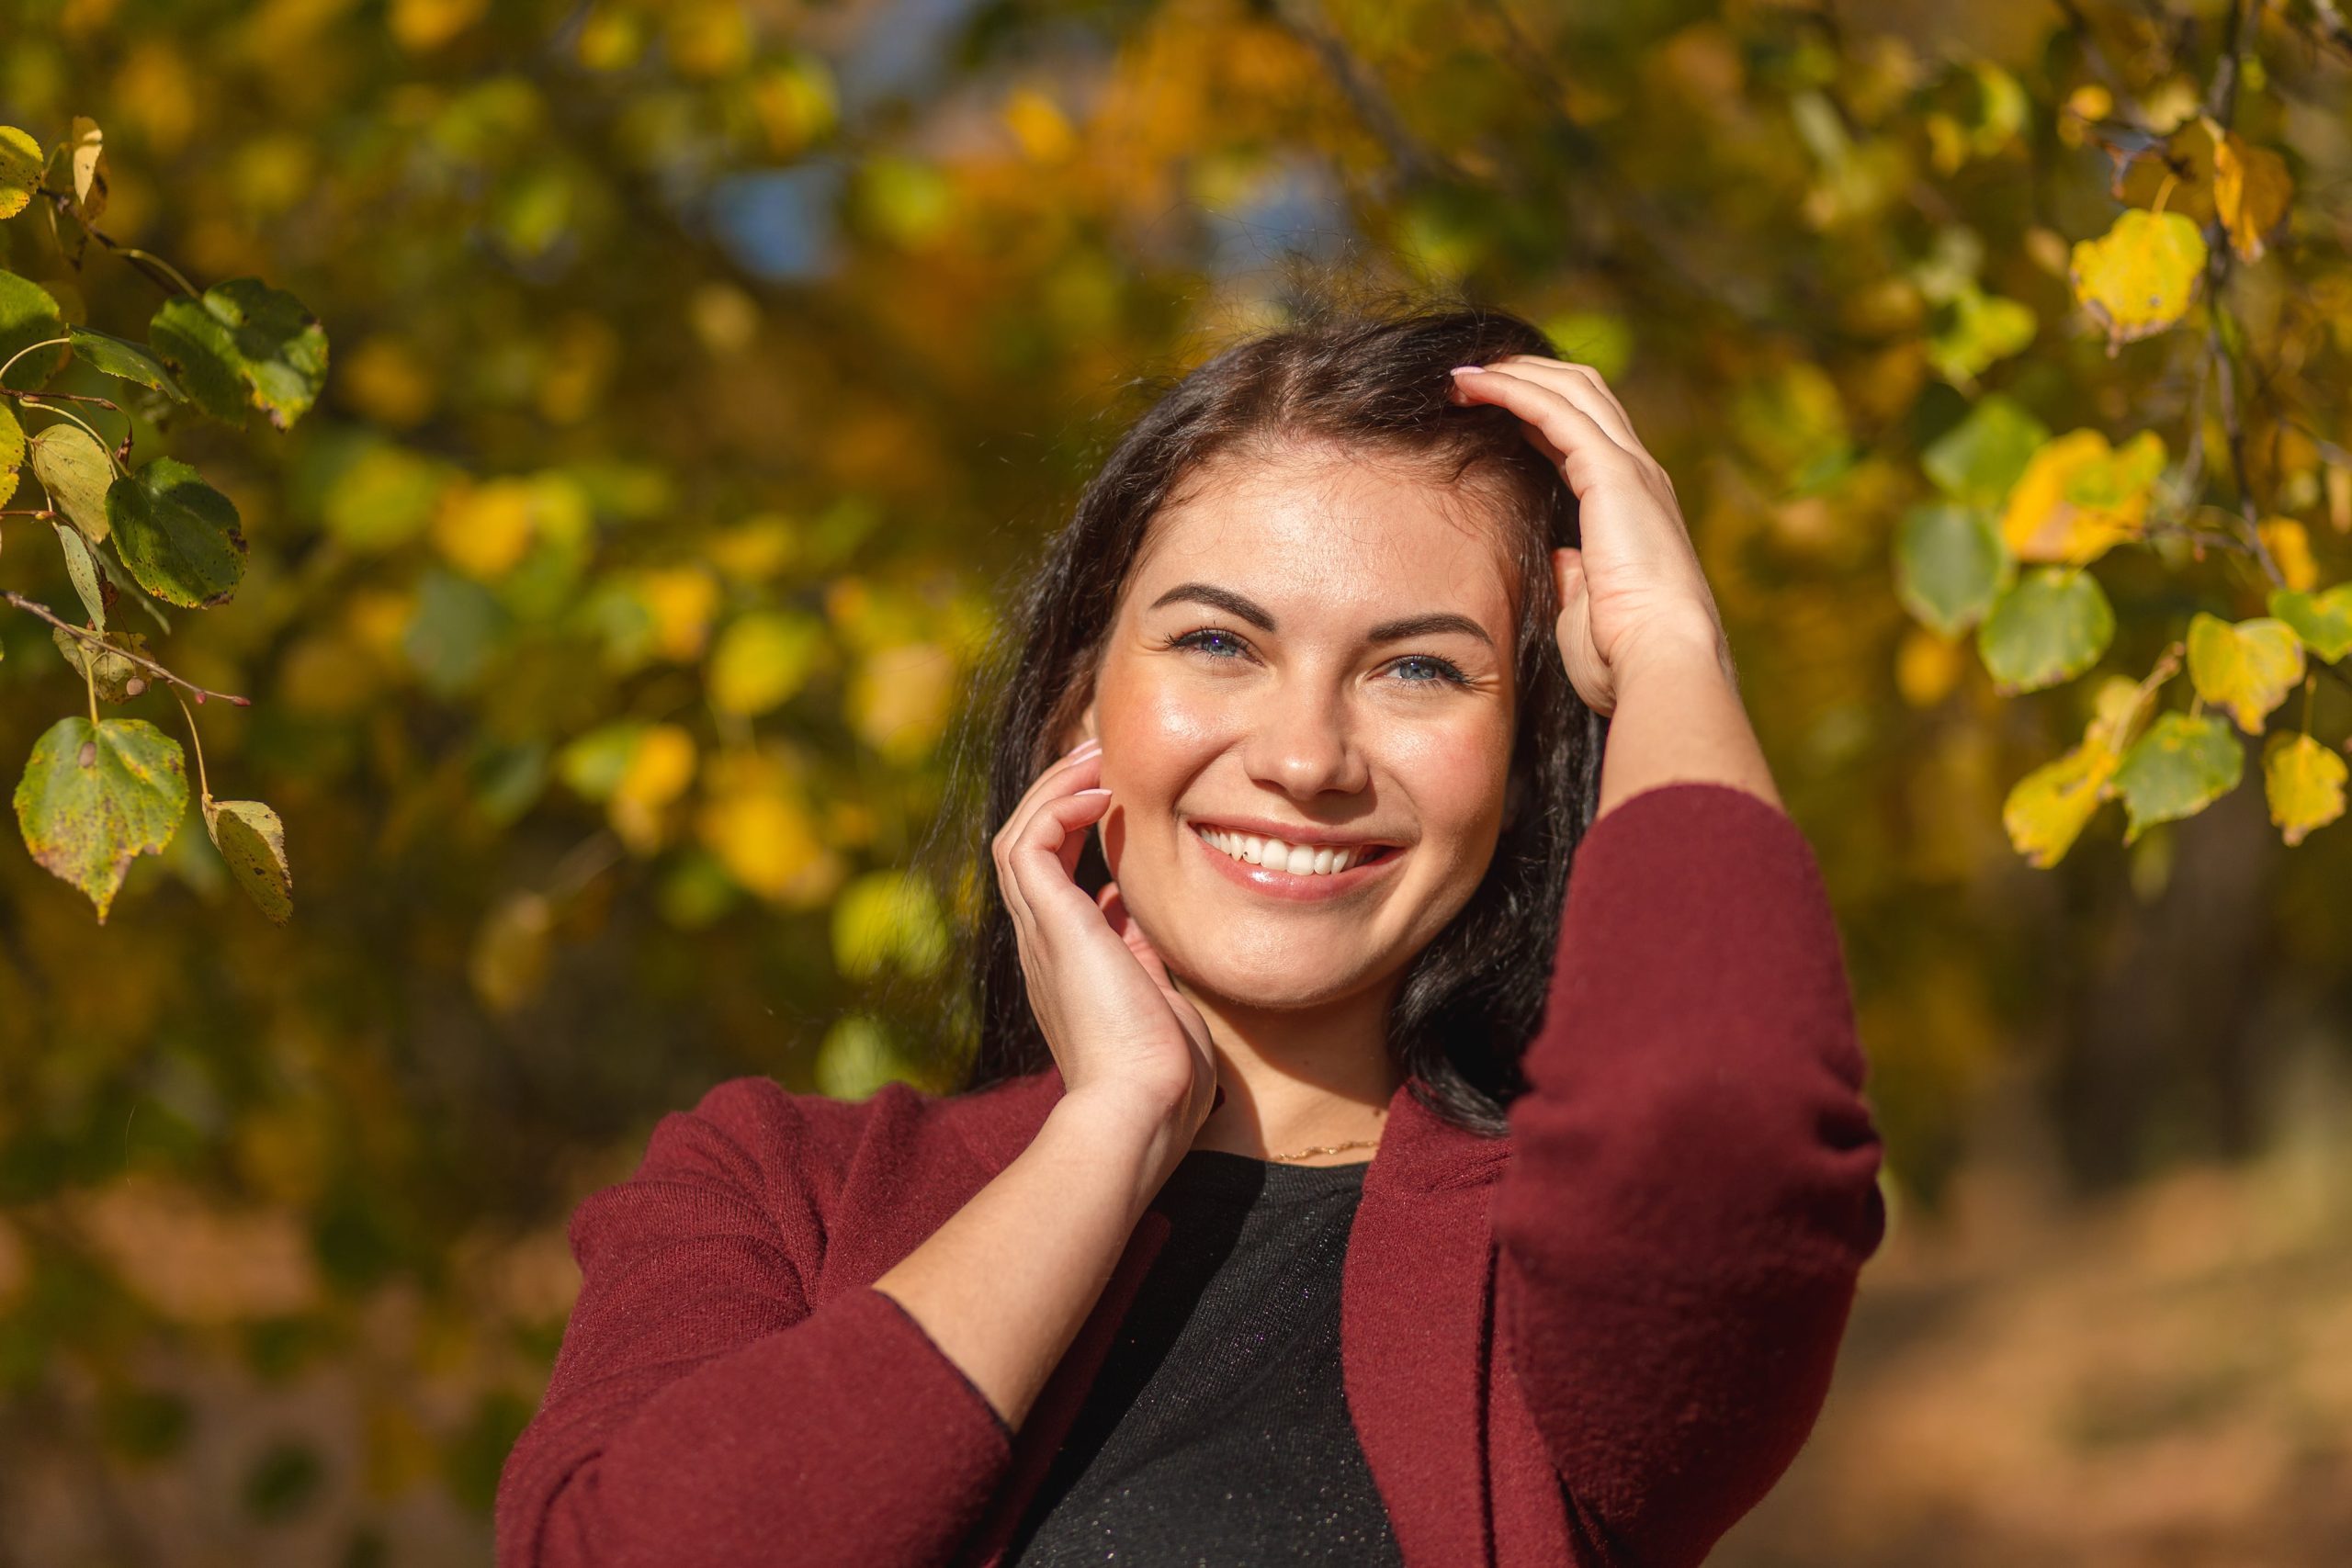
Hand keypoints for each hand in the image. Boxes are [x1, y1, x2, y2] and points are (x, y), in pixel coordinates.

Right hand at [991, 739, 1217, 1136]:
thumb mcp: (1158, 1000)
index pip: (1055, 883)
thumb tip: (1145, 925)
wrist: (1141, 1109)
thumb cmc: (1162, 1076)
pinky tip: (1100, 792)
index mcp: (1067, 964)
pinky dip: (1059, 806)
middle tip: (1100, 759)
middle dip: (1059, 796)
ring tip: (1094, 756)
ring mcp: (1040, 934)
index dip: (1077, 836)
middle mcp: (1042, 945)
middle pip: (1026, 848)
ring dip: (1054, 789)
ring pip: (1018, 835)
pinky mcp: (1050, 923)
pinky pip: (1032, 840)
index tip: (1116, 803)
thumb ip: (1147, 960)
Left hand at [1448, 356, 1733, 712]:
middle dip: (1526, 375)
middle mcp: (1639, 477)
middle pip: (1583, 395)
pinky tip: (1470, 383)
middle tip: (1467, 375)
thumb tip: (1558, 562)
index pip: (1584, 437)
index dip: (1537, 413)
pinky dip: (1511, 389)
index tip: (1486, 409)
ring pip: (1571, 390)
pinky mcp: (1613, 474)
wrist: (1661, 666)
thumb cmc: (1622, 659)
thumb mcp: (1587, 611)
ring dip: (1513, 373)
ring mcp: (1630, 470)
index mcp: (1632, 509)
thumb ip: (1574, 579)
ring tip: (1460, 373)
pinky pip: (1554, 411)